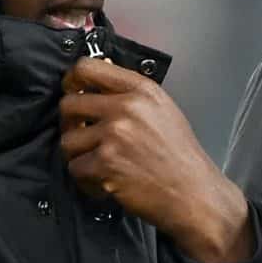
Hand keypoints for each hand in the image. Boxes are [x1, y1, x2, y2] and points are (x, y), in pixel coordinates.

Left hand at [58, 60, 253, 262]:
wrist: (193, 194)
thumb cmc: (180, 157)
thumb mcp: (163, 111)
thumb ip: (130, 94)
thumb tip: (95, 79)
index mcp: (141, 90)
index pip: (87, 68)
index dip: (71, 80)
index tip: (72, 92)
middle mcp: (126, 108)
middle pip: (69, 104)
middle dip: (71, 124)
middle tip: (83, 136)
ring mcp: (114, 135)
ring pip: (68, 140)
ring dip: (79, 156)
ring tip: (101, 165)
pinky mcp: (106, 163)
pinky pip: (75, 168)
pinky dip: (87, 180)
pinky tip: (106, 182)